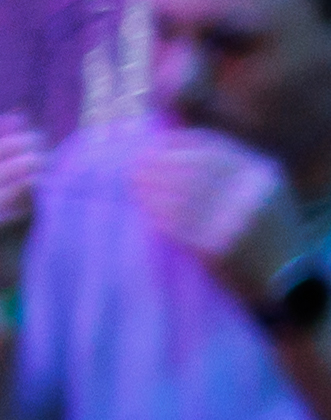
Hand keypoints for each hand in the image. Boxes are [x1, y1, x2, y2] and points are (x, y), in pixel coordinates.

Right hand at [0, 114, 42, 298]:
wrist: (13, 281)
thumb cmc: (24, 228)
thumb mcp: (23, 190)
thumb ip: (20, 165)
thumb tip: (28, 125)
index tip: (23, 122)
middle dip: (8, 154)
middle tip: (42, 152)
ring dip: (9, 177)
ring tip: (41, 173)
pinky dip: (4, 206)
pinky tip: (30, 199)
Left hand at [128, 122, 294, 306]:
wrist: (285, 277)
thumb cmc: (269, 230)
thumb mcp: (266, 189)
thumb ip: (236, 167)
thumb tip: (184, 146)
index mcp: (263, 173)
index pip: (215, 149)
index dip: (180, 144)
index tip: (156, 142)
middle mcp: (250, 192)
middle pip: (194, 169)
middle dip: (161, 163)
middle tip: (135, 162)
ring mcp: (234, 219)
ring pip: (182, 194)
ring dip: (153, 186)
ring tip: (134, 180)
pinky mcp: (217, 246)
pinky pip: (179, 223)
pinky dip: (158, 212)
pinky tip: (144, 205)